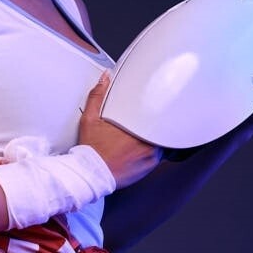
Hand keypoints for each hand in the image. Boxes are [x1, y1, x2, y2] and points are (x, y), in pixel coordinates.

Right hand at [78, 73, 162, 188]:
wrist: (89, 175)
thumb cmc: (91, 149)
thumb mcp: (90, 119)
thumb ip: (98, 96)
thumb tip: (105, 77)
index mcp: (136, 126)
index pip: (158, 115)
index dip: (160, 111)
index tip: (157, 109)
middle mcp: (147, 142)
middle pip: (162, 129)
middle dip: (157, 126)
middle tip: (149, 124)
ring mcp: (150, 156)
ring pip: (162, 144)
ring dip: (156, 140)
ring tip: (143, 139)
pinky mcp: (149, 168)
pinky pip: (158, 158)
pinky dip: (152, 154)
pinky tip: (141, 152)